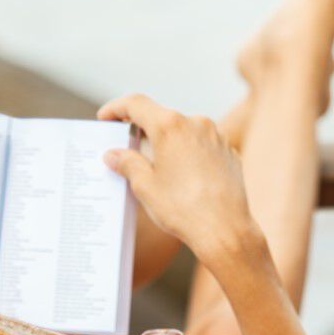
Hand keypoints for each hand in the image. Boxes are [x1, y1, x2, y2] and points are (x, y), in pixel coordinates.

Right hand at [98, 93, 260, 264]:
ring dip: (166, 143)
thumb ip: (127, 163)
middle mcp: (195, 123)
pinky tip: (181, 177)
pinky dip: (187, 154)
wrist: (225, 230)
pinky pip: (201, 145)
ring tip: (155, 168)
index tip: (105, 118)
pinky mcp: (228, 152)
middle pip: (161, 117)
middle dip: (142, 130)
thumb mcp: (145, 186)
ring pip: (183, 131)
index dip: (116, 108)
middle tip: (126, 148)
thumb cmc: (184, 209)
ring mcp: (215, 136)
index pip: (136, 104)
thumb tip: (114, 155)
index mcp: (170, 126)